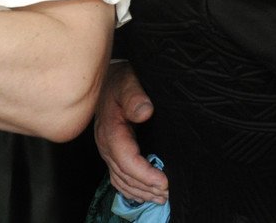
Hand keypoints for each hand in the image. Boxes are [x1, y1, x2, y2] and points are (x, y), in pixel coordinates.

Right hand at [94, 62, 167, 203]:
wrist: (108, 78)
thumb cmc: (120, 79)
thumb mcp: (128, 82)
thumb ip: (135, 97)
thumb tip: (145, 112)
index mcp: (110, 131)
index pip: (126, 160)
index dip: (145, 174)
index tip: (164, 182)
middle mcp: (106, 145)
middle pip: (124, 175)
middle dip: (146, 188)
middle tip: (169, 193)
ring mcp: (107, 149)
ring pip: (121, 179)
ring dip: (140, 191)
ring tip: (161, 198)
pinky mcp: (112, 150)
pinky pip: (118, 176)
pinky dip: (131, 188)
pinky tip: (145, 193)